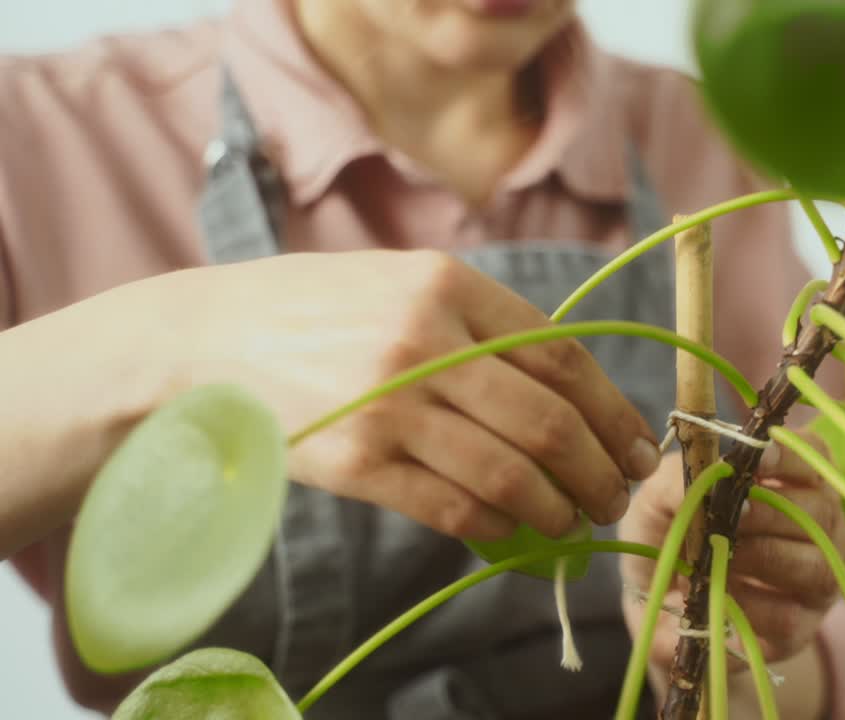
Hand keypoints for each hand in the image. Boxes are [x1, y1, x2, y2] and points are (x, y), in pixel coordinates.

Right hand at [168, 249, 661, 538]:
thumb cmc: (317, 309)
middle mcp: (426, 342)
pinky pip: (453, 508)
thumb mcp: (403, 282)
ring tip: (575, 521)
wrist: (207, 341)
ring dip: (558, 508)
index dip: (613, 410)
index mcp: (449, 285)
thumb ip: (483, 323)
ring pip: (511, 474)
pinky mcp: (357, 463)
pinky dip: (497, 526)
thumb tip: (569, 391)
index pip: (562, 357)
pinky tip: (512, 529)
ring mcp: (389, 405)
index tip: (637, 443)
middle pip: (549, 421)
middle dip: (600, 470)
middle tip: (616, 494)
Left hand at [618, 429, 844, 674]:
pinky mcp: (801, 626)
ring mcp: (817, 576)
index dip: (789, 455)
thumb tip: (708, 477)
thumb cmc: (669, 533)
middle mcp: (819, 525)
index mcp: (793, 480)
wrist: (654, 600)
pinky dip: (751, 606)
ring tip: (716, 560)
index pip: (814, 455)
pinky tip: (719, 598)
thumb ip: (677, 481)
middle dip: (770, 512)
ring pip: (816, 563)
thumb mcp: (659, 499)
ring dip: (763, 558)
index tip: (756, 461)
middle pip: (820, 511)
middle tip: (727, 517)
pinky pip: (790, 616)